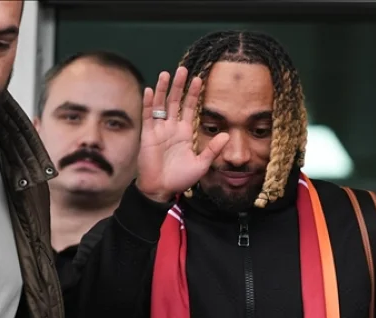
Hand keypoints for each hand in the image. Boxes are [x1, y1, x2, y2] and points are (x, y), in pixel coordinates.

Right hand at [136, 66, 229, 202]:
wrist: (161, 189)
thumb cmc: (180, 179)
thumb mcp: (201, 164)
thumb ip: (213, 149)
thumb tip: (227, 135)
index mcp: (185, 132)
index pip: (190, 108)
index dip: (194, 94)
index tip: (200, 79)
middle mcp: (172, 128)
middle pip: (175, 101)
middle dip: (179, 86)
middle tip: (183, 69)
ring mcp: (159, 130)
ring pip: (160, 105)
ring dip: (163, 89)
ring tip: (167, 74)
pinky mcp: (148, 135)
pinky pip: (148, 116)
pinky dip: (148, 103)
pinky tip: (150, 90)